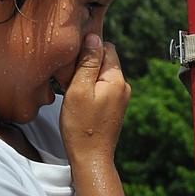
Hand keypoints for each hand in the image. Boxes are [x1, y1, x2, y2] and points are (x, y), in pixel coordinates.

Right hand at [59, 35, 130, 162]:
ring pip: (102, 75)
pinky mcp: (115, 107)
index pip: (105, 46)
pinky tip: (81, 102)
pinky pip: (102, 89)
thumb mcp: (79, 90)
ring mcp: (120, 98)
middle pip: (104, 60)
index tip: (73, 65)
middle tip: (71, 81)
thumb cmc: (81, 128)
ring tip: (74, 93)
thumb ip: (88, 63)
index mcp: (116, 79)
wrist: (91, 159)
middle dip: (87, 65)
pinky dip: (91, 90)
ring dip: (87, 79)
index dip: (87, 50)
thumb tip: (94, 37)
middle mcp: (123, 86)